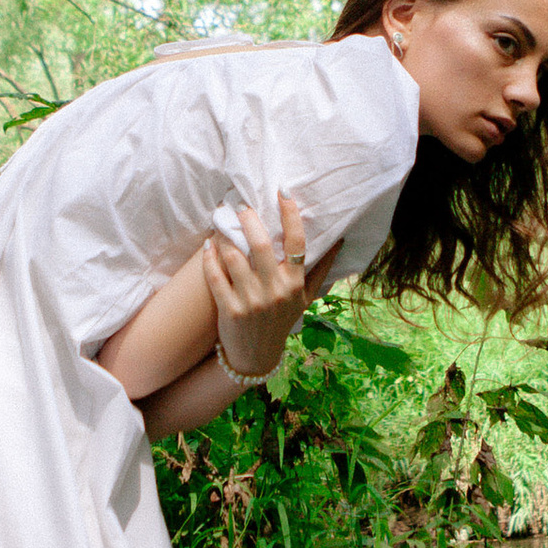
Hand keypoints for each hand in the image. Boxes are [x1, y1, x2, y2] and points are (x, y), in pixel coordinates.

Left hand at [203, 191, 307, 381]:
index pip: (297, 243)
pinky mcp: (230, 311)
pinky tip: (209, 245)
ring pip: (235, 258)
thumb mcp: (305, 299)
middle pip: (261, 245)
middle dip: (248, 219)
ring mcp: (252, 301)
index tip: (282, 191)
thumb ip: (320, 270)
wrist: (256, 357)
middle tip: (238, 204)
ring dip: (225, 236)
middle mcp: (276, 291)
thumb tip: (339, 241)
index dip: (290, 214)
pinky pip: (216, 277)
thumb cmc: (281, 321)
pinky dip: (210, 258)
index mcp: (295, 284)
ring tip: (220, 221)